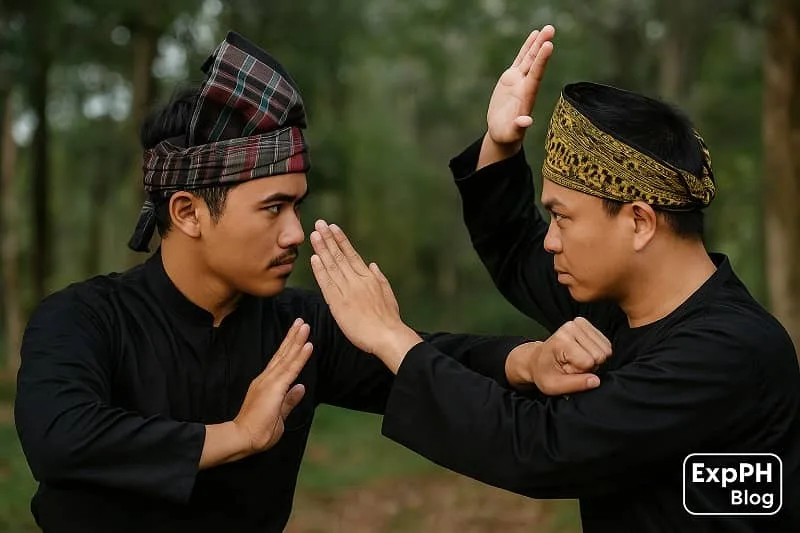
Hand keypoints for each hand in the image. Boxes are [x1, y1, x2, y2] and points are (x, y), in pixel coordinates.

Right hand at [232, 319, 312, 453]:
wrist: (242, 438)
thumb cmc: (258, 431)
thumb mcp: (279, 414)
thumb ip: (289, 400)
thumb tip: (301, 387)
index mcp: (267, 385)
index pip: (281, 362)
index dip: (290, 347)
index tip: (298, 333)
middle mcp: (267, 379)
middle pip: (283, 354)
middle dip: (293, 337)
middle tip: (302, 321)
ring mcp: (269, 382)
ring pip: (287, 357)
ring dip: (297, 340)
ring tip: (305, 326)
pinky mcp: (274, 388)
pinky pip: (291, 369)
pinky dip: (300, 356)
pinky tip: (307, 345)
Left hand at [309, 219, 421, 372]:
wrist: (388, 336)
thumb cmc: (389, 319)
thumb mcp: (388, 294)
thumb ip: (378, 278)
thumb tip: (372, 265)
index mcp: (369, 278)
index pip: (352, 255)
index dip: (341, 240)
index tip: (333, 228)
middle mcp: (357, 281)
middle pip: (339, 256)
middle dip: (328, 238)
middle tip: (319, 223)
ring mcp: (348, 291)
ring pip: (332, 266)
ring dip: (322, 249)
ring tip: (314, 234)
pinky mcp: (339, 304)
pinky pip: (327, 284)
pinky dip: (320, 271)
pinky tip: (314, 259)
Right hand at [479, 25, 554, 168]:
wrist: (503, 132)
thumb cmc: (507, 135)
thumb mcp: (511, 132)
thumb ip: (519, 126)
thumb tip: (527, 122)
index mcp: (527, 96)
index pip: (536, 75)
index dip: (542, 60)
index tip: (549, 45)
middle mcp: (526, 85)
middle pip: (535, 62)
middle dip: (542, 46)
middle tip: (550, 29)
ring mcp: (519, 80)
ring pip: (530, 58)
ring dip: (537, 43)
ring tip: (546, 28)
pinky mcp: (512, 78)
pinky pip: (521, 59)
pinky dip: (527, 48)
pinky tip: (534, 35)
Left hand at [505, 318, 611, 394]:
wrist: (537, 359)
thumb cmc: (544, 372)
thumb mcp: (554, 385)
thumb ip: (576, 384)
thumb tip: (596, 381)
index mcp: (561, 342)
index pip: (589, 362)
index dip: (583, 371)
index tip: (570, 369)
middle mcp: (570, 328)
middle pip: (600, 354)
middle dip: (591, 364)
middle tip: (574, 365)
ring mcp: (578, 323)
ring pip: (605, 348)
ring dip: (594, 357)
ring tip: (577, 358)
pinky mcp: (584, 323)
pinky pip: (605, 342)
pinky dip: (597, 350)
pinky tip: (582, 351)